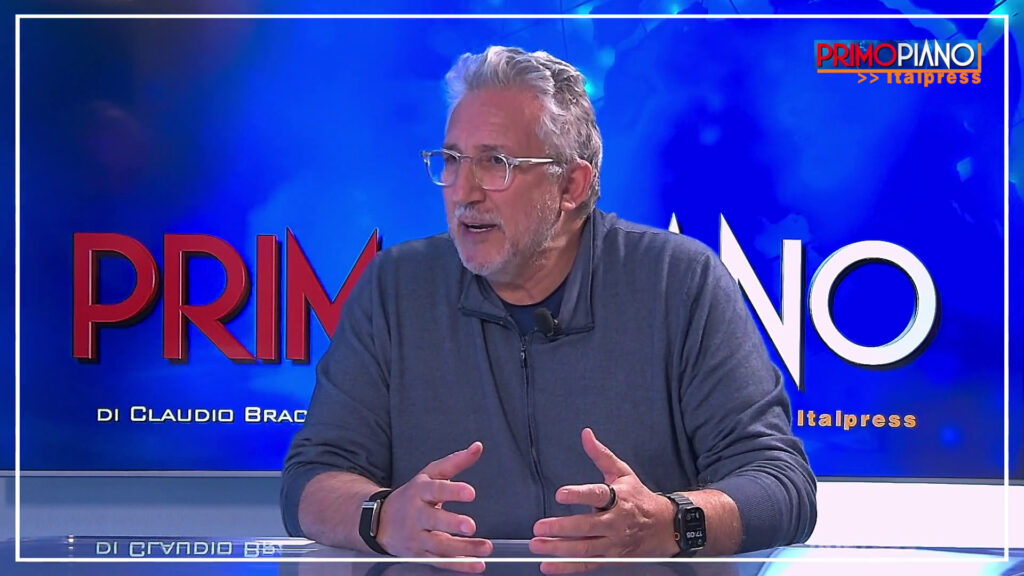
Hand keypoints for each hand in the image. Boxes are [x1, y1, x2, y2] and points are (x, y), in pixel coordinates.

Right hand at [376, 442, 492, 571]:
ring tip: (485, 548)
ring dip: (463, 549)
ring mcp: (417, 537)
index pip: (436, 490)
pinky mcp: (420, 555)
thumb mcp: (430, 474)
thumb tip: (478, 447)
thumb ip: (455, 461)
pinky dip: (459, 565)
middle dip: (451, 523)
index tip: (470, 492)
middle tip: (470, 525)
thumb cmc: (412, 495)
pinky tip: (477, 565)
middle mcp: (417, 515)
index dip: (453, 491)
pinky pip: (440, 562)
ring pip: (439, 546)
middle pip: (433, 520)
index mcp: (420, 492)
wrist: (379, 521)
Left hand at [530, 428, 677, 569]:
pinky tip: (549, 566)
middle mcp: (616, 522)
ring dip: (559, 549)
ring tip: (538, 545)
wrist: (664, 526)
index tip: (560, 494)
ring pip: (585, 549)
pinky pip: (588, 565)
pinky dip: (567, 568)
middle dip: (562, 528)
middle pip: (588, 527)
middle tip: (539, 527)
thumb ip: (601, 455)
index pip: (598, 495)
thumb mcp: (623, 472)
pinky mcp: (611, 558)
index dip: (579, 495)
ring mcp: (614, 543)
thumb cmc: (638, 497)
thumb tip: (586, 435)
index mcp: (619, 498)